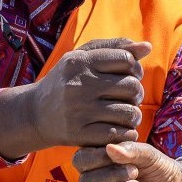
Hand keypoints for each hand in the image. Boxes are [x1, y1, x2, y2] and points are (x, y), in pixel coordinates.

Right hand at [0, 38, 150, 158]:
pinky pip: (116, 134)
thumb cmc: (66, 81)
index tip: (128, 76)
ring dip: (134, 115)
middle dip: (137, 92)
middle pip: (131, 86)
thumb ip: (114, 48)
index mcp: (80, 62)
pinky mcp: (78, 134)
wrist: (35, 113)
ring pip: (128, 112)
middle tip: (130, 98)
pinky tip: (120, 129)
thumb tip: (147, 46)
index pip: (126, 59)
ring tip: (127, 114)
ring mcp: (78, 111)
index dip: (134, 68)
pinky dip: (125, 133)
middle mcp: (79, 85)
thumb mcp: (83, 57)